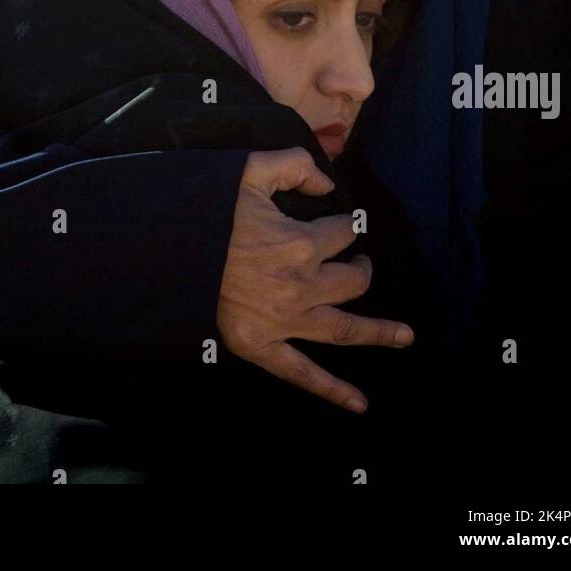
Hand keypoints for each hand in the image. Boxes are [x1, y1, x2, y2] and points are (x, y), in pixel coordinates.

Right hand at [216, 147, 414, 412]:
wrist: (165, 253)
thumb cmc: (207, 210)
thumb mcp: (250, 170)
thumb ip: (294, 166)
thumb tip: (328, 183)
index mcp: (300, 243)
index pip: (342, 233)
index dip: (346, 225)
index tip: (343, 223)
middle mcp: (301, 285)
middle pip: (351, 280)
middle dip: (360, 268)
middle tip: (359, 263)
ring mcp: (284, 321)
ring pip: (344, 329)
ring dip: (378, 332)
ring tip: (405, 336)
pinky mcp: (262, 347)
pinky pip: (304, 374)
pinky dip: (332, 390)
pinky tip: (359, 404)